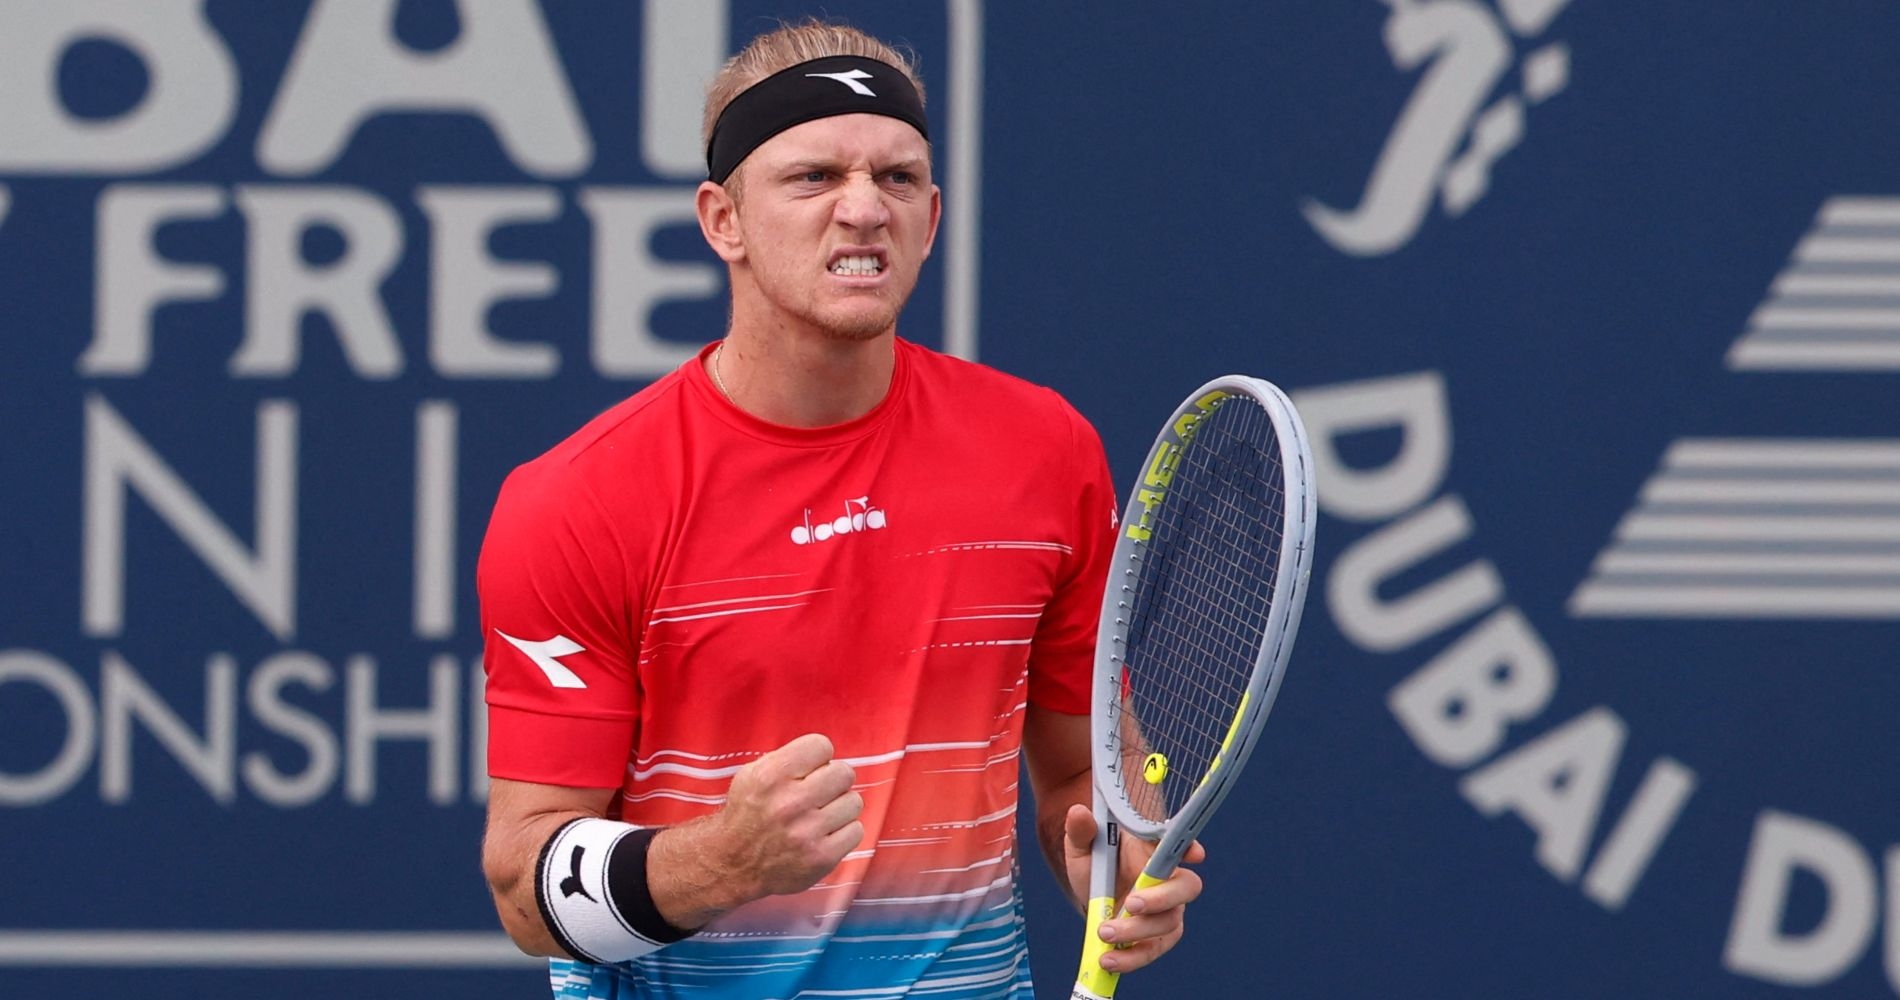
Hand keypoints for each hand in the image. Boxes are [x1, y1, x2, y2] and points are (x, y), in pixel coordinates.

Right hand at [712, 733, 863, 897]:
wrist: (733, 866)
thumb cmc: (748, 815)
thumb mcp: (752, 775)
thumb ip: (788, 758)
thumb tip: (827, 753)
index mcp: (769, 776)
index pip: (821, 746)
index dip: (817, 757)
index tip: (809, 770)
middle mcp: (788, 803)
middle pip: (844, 773)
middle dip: (833, 781)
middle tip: (819, 793)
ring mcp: (806, 832)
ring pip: (853, 801)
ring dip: (840, 807)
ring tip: (820, 815)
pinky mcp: (821, 857)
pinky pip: (856, 830)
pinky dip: (843, 832)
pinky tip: (824, 834)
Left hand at [1062, 804, 1205, 974]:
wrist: (1092, 898)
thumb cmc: (1096, 866)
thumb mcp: (1082, 847)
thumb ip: (1081, 831)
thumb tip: (1078, 813)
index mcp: (1155, 851)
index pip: (1181, 845)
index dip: (1190, 848)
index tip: (1194, 853)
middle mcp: (1169, 880)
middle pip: (1186, 888)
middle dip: (1161, 897)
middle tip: (1131, 903)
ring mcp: (1167, 911)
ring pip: (1169, 922)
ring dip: (1137, 931)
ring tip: (1105, 932)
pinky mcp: (1157, 938)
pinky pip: (1153, 950)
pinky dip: (1131, 958)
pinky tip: (1109, 959)